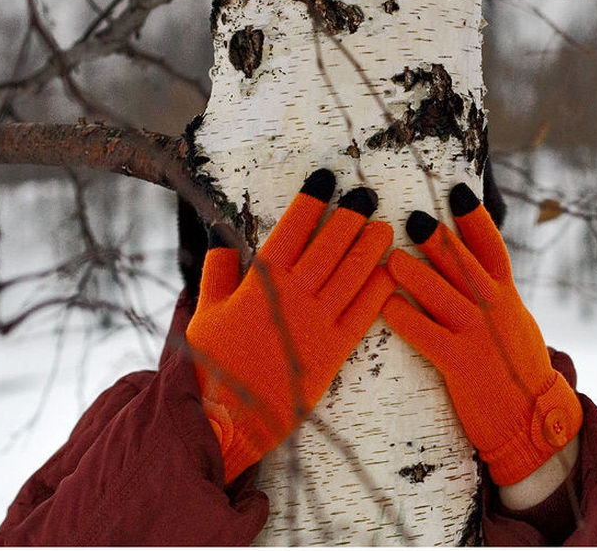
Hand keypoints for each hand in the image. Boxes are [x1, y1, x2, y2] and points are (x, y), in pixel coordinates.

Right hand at [186, 169, 394, 482]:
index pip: (293, 226)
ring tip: (383, 224)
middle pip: (331, 242)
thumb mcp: (204, 311)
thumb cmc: (211, 364)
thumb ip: (217, 271)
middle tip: (367, 194)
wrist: (225, 420)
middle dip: (351, 213)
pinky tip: (391, 269)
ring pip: (353, 271)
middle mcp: (293, 294)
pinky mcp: (333, 350)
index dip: (312, 198)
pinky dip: (380, 288)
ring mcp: (316, 321)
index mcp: (261, 280)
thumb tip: (220, 237)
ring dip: (371, 244)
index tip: (326, 177)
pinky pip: (364, 311)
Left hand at [383, 184, 581, 485]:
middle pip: (464, 264)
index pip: (492, 248)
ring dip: (414, 274)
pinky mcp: (460, 364)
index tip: (457, 191)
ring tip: (389, 257)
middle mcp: (494, 309)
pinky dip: (405, 317)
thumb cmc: (513, 366)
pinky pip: (427, 335)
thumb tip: (463, 257)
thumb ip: (489, 291)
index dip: (475, 218)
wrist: (530, 421)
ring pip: (442, 295)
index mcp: (506, 295)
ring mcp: (478, 336)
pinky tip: (385, 305)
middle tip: (414, 217)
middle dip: (439, 240)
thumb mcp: (511, 320)